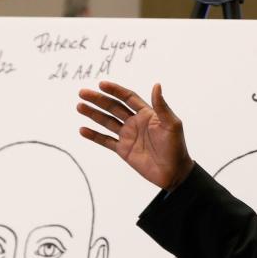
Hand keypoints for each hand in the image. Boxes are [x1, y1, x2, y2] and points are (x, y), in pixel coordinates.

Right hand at [77, 81, 193, 189]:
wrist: (174, 173)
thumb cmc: (176, 147)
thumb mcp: (172, 125)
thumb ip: (162, 106)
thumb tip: (157, 84)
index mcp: (147, 114)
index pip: (128, 98)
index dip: (115, 90)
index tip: (101, 84)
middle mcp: (135, 122)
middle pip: (113, 107)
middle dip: (98, 100)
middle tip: (82, 93)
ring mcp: (128, 136)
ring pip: (107, 122)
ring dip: (93, 114)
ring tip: (80, 107)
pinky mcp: (123, 150)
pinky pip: (106, 141)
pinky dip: (94, 135)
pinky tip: (82, 130)